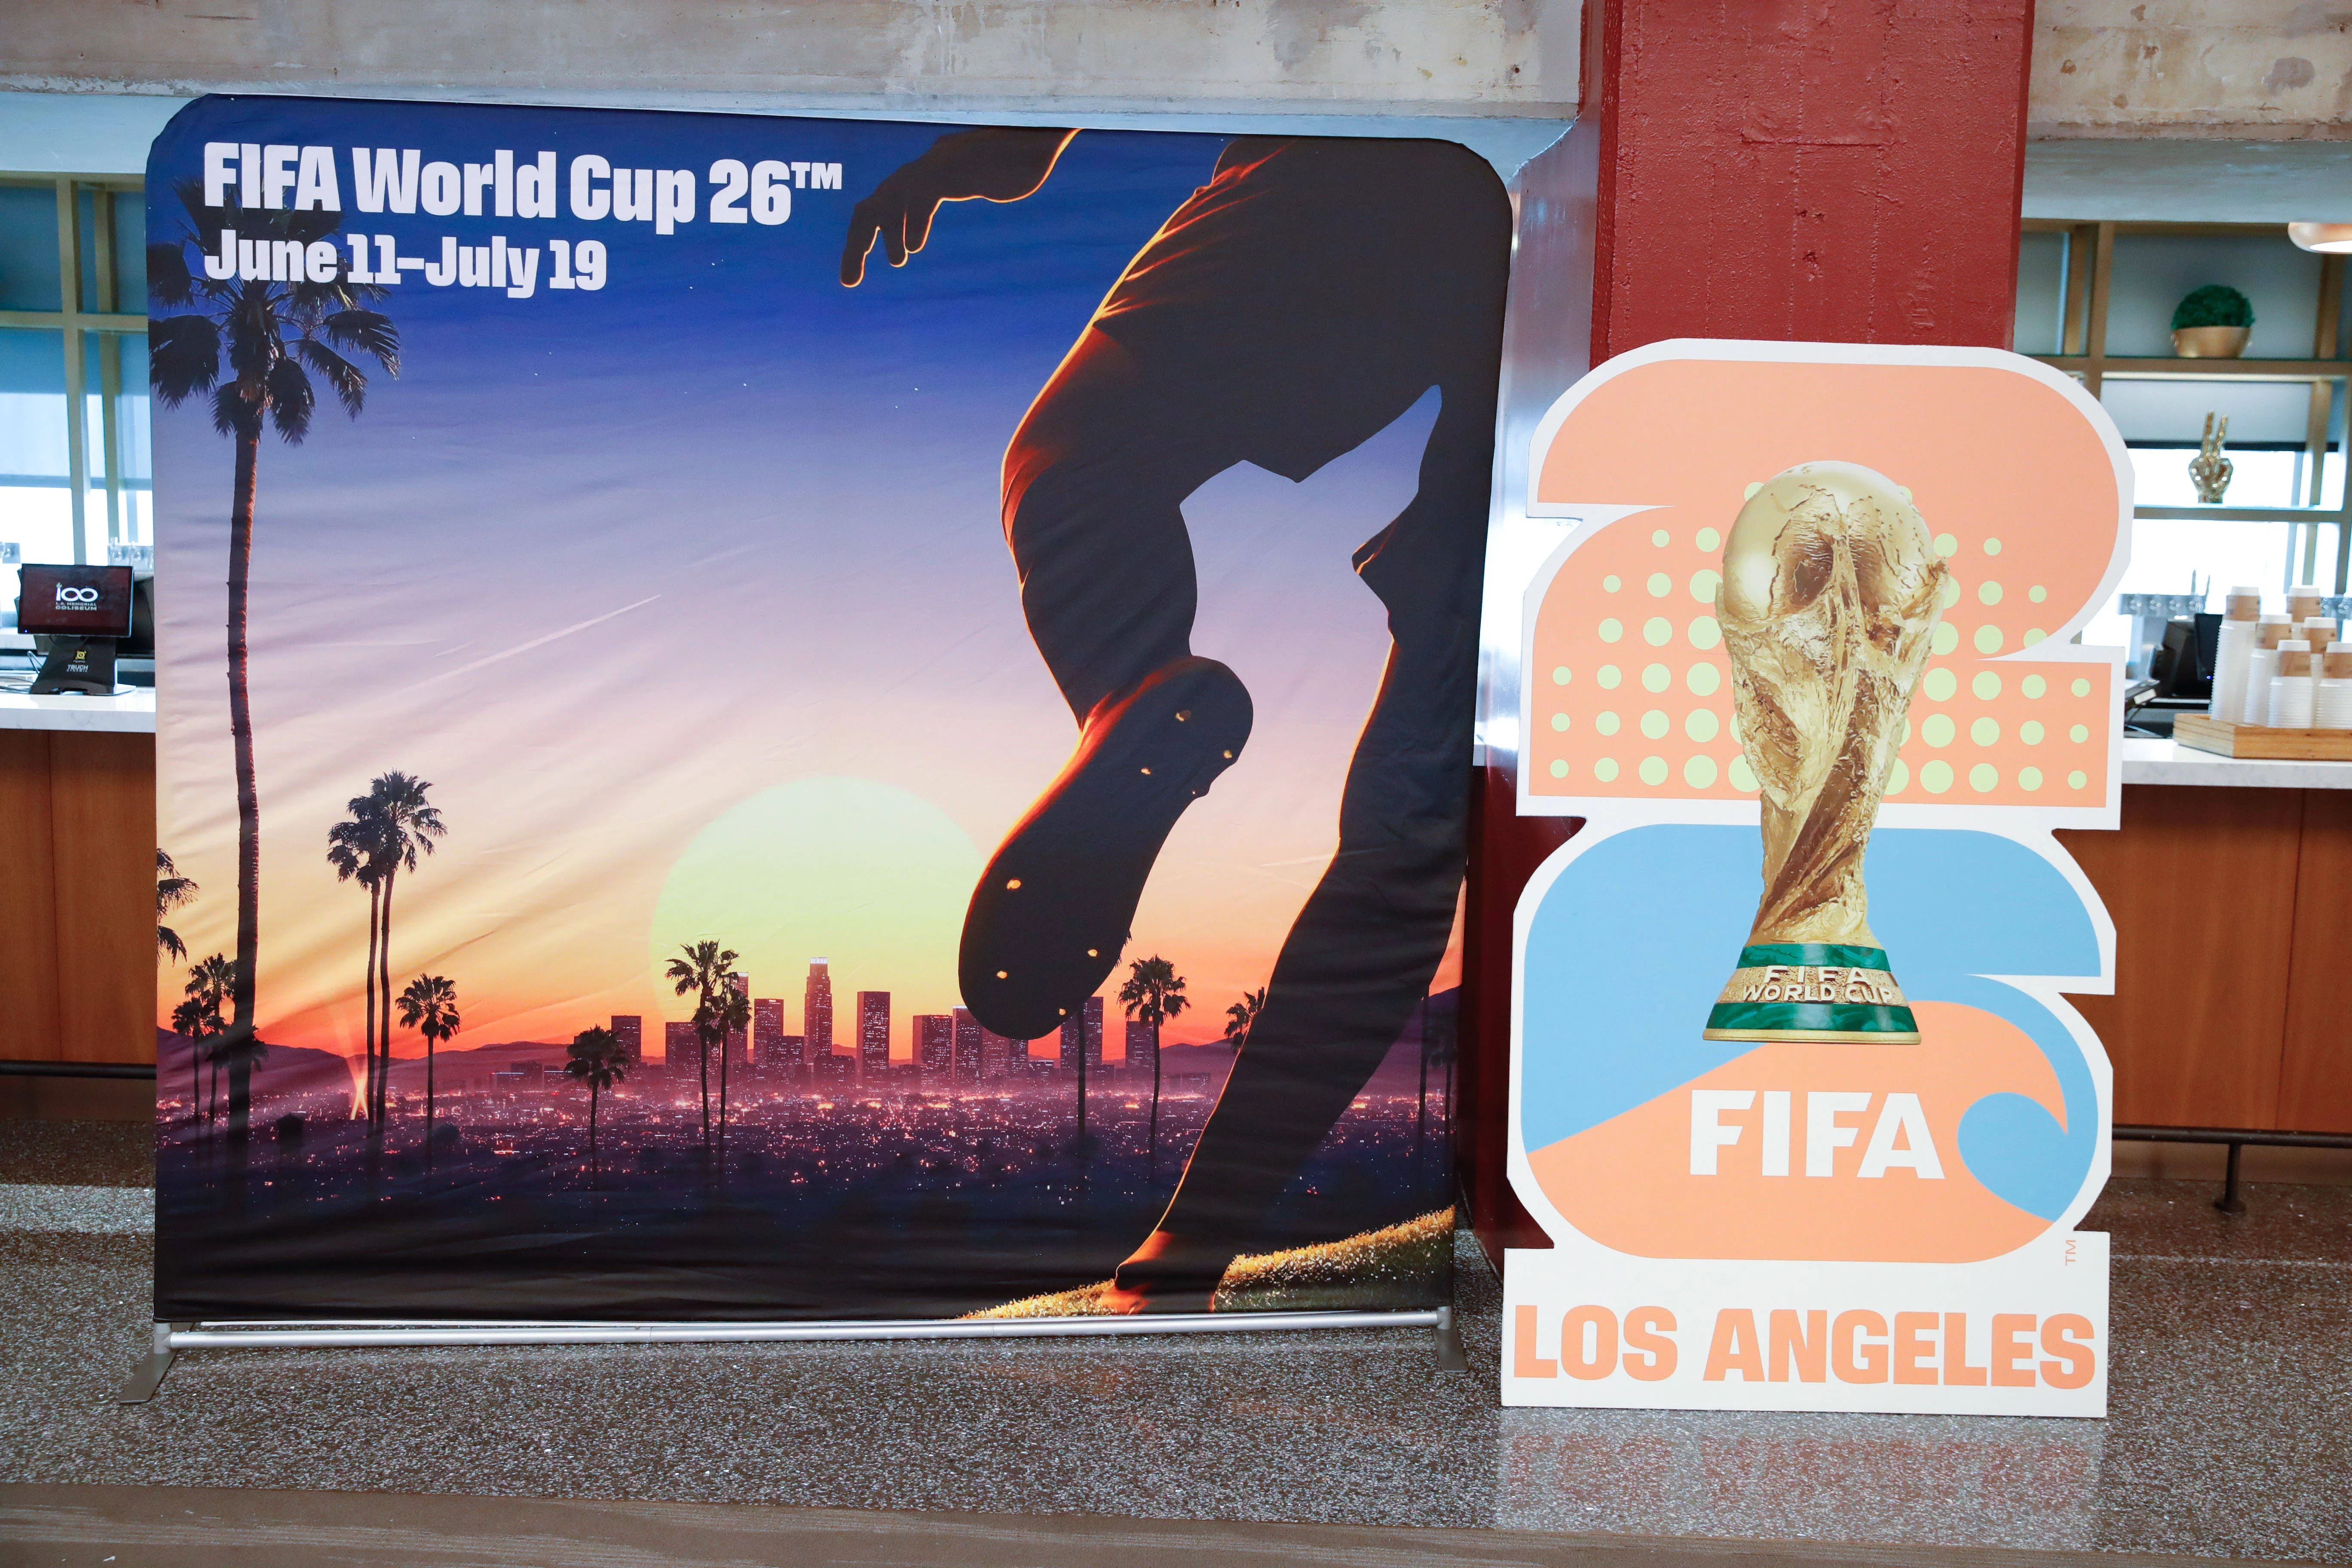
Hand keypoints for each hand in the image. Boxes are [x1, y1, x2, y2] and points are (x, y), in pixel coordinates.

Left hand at [840, 128, 1077, 285]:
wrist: (1039, 137)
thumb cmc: (1014, 164)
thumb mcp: (981, 183)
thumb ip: (958, 190)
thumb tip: (948, 214)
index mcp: (922, 177)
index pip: (878, 207)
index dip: (862, 240)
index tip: (853, 276)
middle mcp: (922, 169)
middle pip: (872, 204)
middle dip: (857, 243)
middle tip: (849, 282)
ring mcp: (936, 164)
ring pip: (892, 197)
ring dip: (888, 231)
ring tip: (897, 262)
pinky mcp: (953, 164)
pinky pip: (923, 191)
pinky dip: (914, 219)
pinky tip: (914, 247)